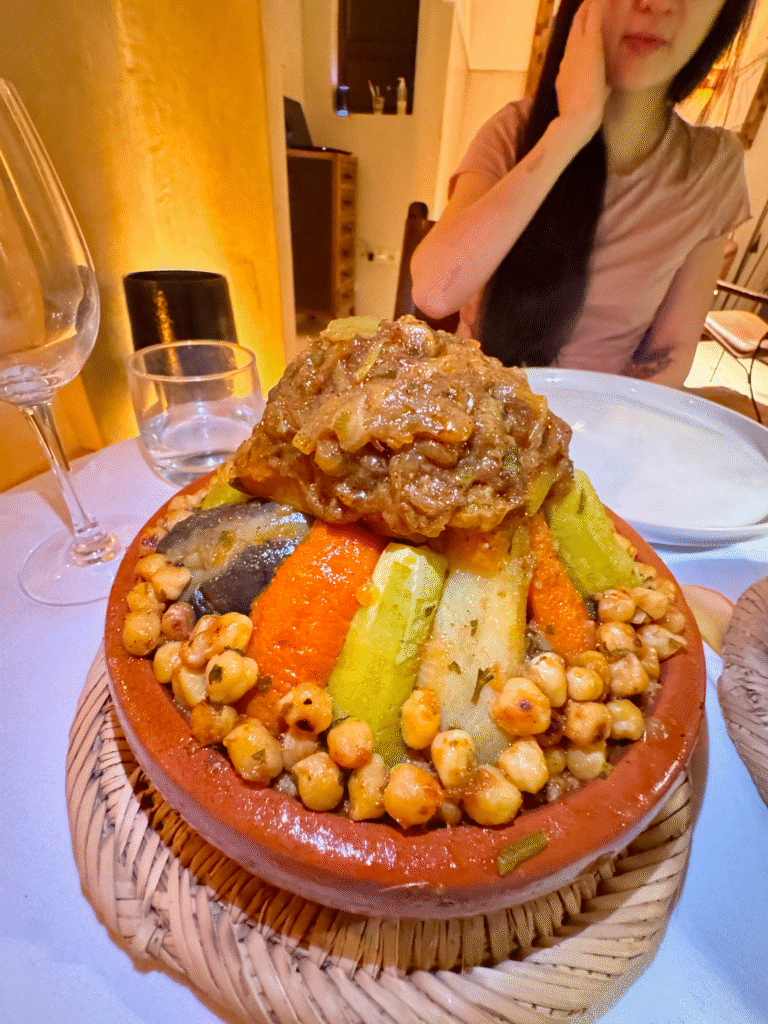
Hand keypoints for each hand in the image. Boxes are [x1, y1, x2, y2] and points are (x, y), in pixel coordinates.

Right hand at [555, 0, 609, 143]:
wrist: (576, 120)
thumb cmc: (583, 117)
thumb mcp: (589, 98)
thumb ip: (596, 87)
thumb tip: (605, 86)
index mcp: (569, 67)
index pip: (575, 42)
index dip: (580, 28)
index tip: (586, 18)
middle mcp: (570, 53)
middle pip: (576, 24)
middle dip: (584, 10)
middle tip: (589, 0)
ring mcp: (578, 48)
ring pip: (583, 17)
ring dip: (590, 4)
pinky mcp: (590, 44)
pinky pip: (594, 16)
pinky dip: (598, 3)